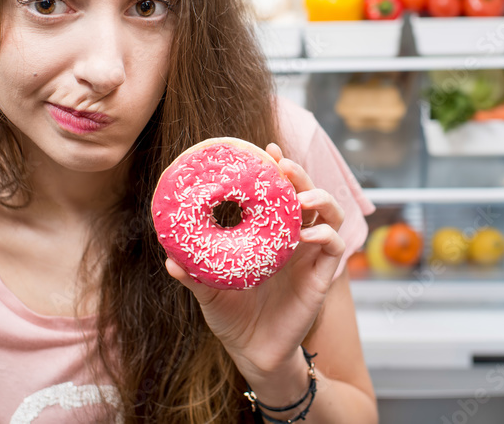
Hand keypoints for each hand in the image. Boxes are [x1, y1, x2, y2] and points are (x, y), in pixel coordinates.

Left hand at [165, 142, 345, 382]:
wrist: (252, 352)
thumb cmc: (232, 317)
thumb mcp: (209, 291)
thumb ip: (194, 274)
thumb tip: (169, 259)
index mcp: (270, 234)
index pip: (281, 193)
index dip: (279, 169)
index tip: (268, 151)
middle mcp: (294, 239)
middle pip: (308, 195)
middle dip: (300, 176)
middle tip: (284, 166)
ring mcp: (310, 256)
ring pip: (331, 216)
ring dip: (321, 200)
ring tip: (302, 199)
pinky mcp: (320, 277)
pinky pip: (334, 248)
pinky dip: (326, 236)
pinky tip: (306, 235)